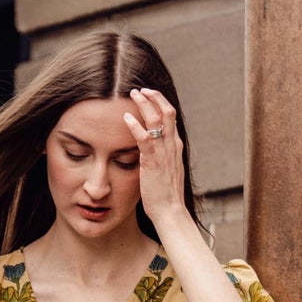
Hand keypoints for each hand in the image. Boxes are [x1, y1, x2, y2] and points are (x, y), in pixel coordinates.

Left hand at [124, 87, 185, 231]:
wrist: (170, 212)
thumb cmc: (166, 195)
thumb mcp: (166, 171)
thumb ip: (161, 156)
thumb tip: (151, 149)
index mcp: (176, 147)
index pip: (171, 117)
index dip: (160, 102)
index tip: (149, 95)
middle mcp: (172, 146)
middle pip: (167, 111)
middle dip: (153, 97)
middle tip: (140, 89)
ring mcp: (164, 153)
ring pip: (157, 119)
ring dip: (144, 104)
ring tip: (133, 95)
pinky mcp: (153, 162)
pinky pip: (144, 138)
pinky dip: (135, 125)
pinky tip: (125, 117)